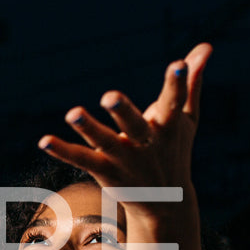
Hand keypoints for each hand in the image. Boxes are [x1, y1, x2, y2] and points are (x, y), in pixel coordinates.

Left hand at [39, 43, 211, 220]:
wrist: (166, 203)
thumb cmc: (174, 150)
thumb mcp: (186, 119)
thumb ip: (191, 83)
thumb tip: (205, 46)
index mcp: (168, 126)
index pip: (173, 102)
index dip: (177, 83)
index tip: (178, 64)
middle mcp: (146, 144)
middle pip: (135, 126)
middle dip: (123, 111)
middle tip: (109, 95)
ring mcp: (124, 159)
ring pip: (105, 142)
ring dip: (89, 128)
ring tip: (72, 112)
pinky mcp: (105, 171)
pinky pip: (81, 159)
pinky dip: (62, 151)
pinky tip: (44, 140)